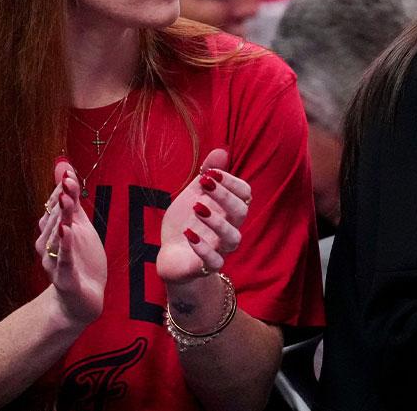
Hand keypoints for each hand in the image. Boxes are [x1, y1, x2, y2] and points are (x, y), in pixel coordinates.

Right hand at [35, 158, 105, 324]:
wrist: (82, 299)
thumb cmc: (80, 260)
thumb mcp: (80, 226)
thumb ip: (73, 200)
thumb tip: (63, 167)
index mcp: (54, 231)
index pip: (55, 207)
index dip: (61, 190)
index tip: (67, 172)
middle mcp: (49, 244)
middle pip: (54, 218)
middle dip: (60, 200)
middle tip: (67, 182)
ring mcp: (55, 260)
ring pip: (56, 236)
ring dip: (61, 218)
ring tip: (66, 200)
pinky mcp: (64, 276)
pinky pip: (63, 258)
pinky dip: (65, 245)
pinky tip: (68, 231)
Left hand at [157, 148, 251, 283]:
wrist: (173, 256)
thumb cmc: (187, 223)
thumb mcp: (194, 195)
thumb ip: (208, 175)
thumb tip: (221, 150)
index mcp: (229, 210)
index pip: (244, 194)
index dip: (232, 182)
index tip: (211, 173)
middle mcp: (230, 228)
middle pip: (241, 212)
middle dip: (225, 196)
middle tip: (205, 184)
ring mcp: (221, 248)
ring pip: (233, 238)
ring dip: (217, 222)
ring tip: (197, 208)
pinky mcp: (207, 266)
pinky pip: (215, 261)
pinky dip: (204, 249)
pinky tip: (190, 235)